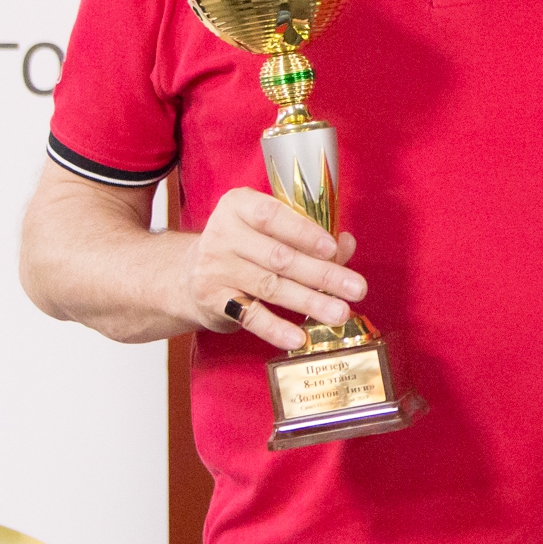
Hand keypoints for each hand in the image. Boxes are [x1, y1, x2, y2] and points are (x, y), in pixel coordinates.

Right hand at [178, 188, 366, 350]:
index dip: (304, 233)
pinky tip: (299, 337)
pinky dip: (276, 328)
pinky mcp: (212, 300)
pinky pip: (250, 316)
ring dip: (309, 302)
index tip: (332, 249)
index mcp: (239, 206)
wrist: (186, 274)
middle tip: (355, 288)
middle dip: (322, 274)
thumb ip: (308, 235)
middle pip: (279, 257)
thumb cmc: (242, 247)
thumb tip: (347, 244)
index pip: (273, 216)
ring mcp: (215, 268)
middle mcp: (223, 234)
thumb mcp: (268, 231)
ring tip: (339, 313)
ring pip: (270, 287)